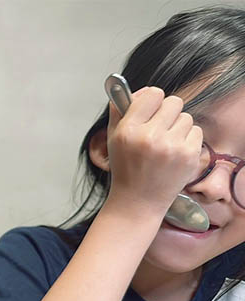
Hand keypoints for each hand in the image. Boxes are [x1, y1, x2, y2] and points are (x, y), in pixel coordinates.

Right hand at [105, 86, 203, 216]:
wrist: (138, 202)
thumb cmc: (125, 169)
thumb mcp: (112, 139)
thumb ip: (118, 111)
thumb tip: (121, 87)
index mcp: (128, 130)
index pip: (153, 94)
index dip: (153, 100)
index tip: (150, 110)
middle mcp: (149, 137)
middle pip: (174, 102)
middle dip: (168, 113)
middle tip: (159, 128)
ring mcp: (171, 147)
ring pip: (187, 117)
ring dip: (178, 128)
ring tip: (165, 145)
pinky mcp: (188, 156)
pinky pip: (196, 132)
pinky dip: (187, 140)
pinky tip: (174, 154)